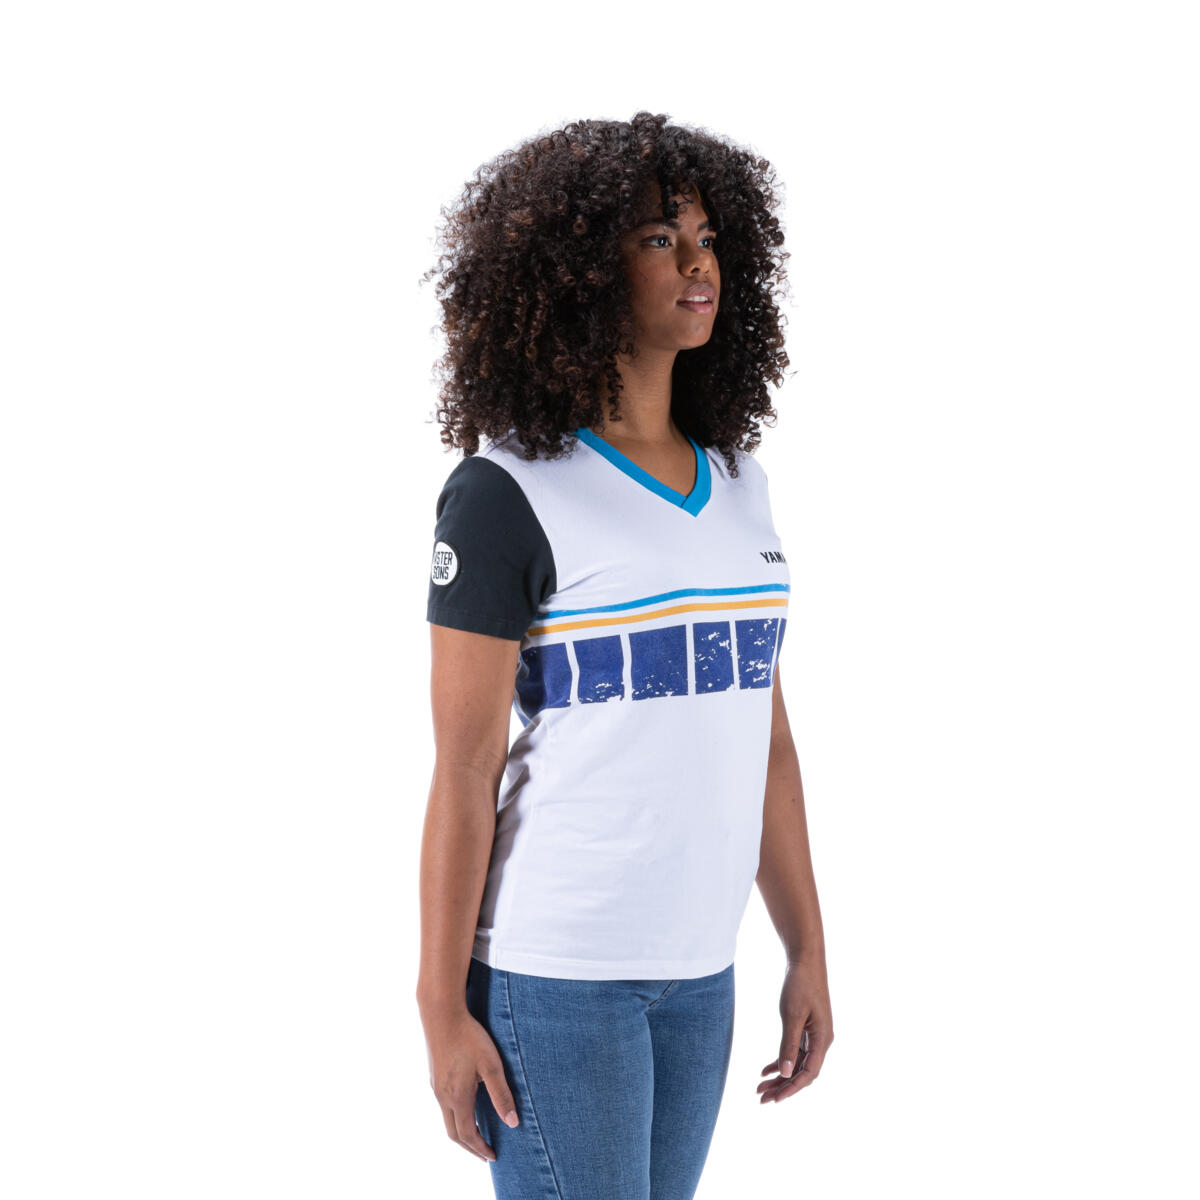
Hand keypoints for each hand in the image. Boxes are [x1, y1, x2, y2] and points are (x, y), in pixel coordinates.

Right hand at [422, 1007, 519, 1162]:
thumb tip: (512, 1123)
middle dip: (470, 1147)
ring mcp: (436, 1086)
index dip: (480, 1149)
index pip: (468, 1135)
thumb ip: (501, 1095)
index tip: (493, 1157)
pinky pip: (443, 1106)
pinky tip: (465, 1108)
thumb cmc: (469, 1037)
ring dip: (462, 1132)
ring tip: (477, 1135)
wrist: (442, 1014)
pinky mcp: (434, 1076)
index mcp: (457, 1098)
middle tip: (485, 1154)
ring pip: (447, 1119)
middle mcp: (443, 1097)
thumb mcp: (491, 1065)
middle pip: (454, 1133)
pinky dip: (456, 1117)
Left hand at [758, 958, 832, 1103]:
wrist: (805, 960)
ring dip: (780, 1076)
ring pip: (796, 1063)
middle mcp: (821, 1040)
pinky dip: (780, 1061)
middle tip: (761, 1099)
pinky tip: (765, 1070)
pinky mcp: (806, 1028)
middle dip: (782, 1087)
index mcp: (823, 1039)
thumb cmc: (801, 984)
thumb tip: (785, 1073)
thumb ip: (789, 1044)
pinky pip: (794, 1051)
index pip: (808, 1073)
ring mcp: (814, 1035)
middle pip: (802, 1072)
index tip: (774, 1100)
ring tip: (760, 1088)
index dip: (791, 1088)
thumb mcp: (792, 1015)